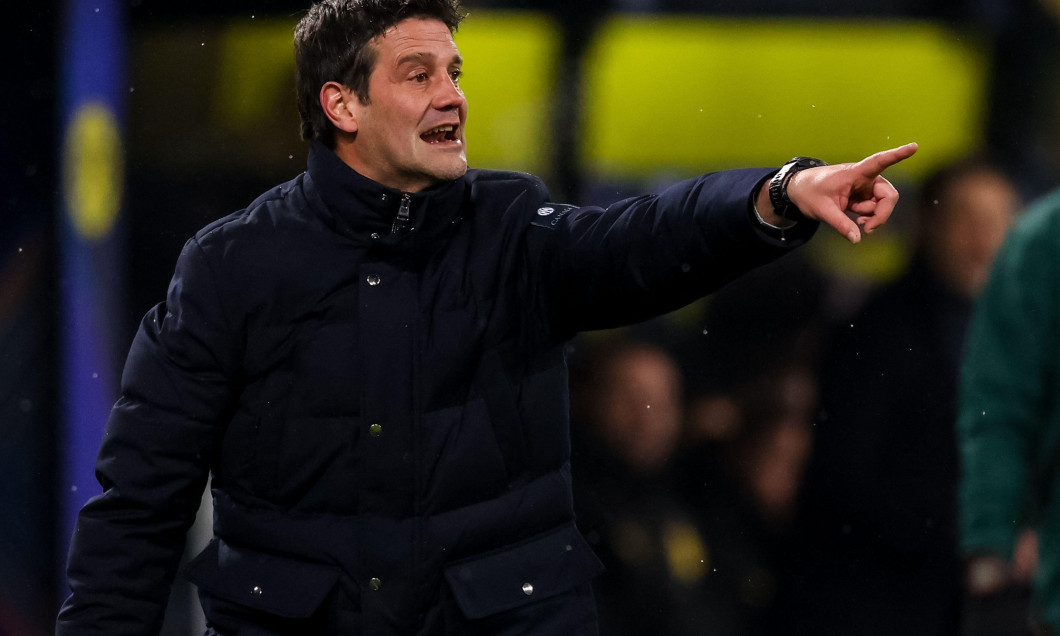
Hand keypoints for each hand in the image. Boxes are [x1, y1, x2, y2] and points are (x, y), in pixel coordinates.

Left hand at [787, 142, 917, 243]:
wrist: (798, 191)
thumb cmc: (809, 193)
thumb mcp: (822, 210)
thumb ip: (841, 224)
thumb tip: (857, 239)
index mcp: (854, 173)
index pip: (878, 161)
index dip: (897, 155)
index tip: (914, 146)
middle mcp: (864, 178)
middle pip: (888, 195)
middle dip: (882, 213)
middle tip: (868, 228)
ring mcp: (865, 187)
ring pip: (883, 204)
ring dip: (873, 216)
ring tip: (857, 220)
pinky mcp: (863, 195)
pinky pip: (875, 208)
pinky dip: (869, 216)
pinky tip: (858, 220)